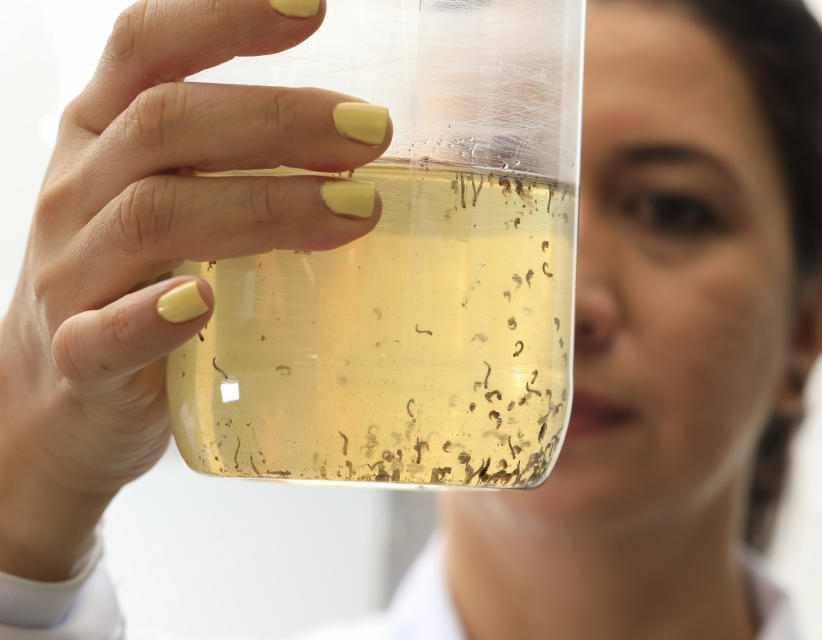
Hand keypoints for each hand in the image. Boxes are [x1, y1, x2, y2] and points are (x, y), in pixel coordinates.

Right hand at [0, 0, 390, 580]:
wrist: (61, 397)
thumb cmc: (136, 280)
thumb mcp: (170, 197)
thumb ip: (236, 162)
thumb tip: (366, 141)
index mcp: (101, 137)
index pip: (145, 49)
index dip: (221, 16)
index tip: (312, 4)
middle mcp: (77, 192)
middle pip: (165, 125)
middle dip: (278, 120)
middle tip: (374, 132)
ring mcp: (70, 277)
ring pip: (152, 219)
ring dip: (262, 208)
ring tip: (357, 212)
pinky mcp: (78, 362)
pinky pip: (101, 335)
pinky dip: (149, 319)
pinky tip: (201, 303)